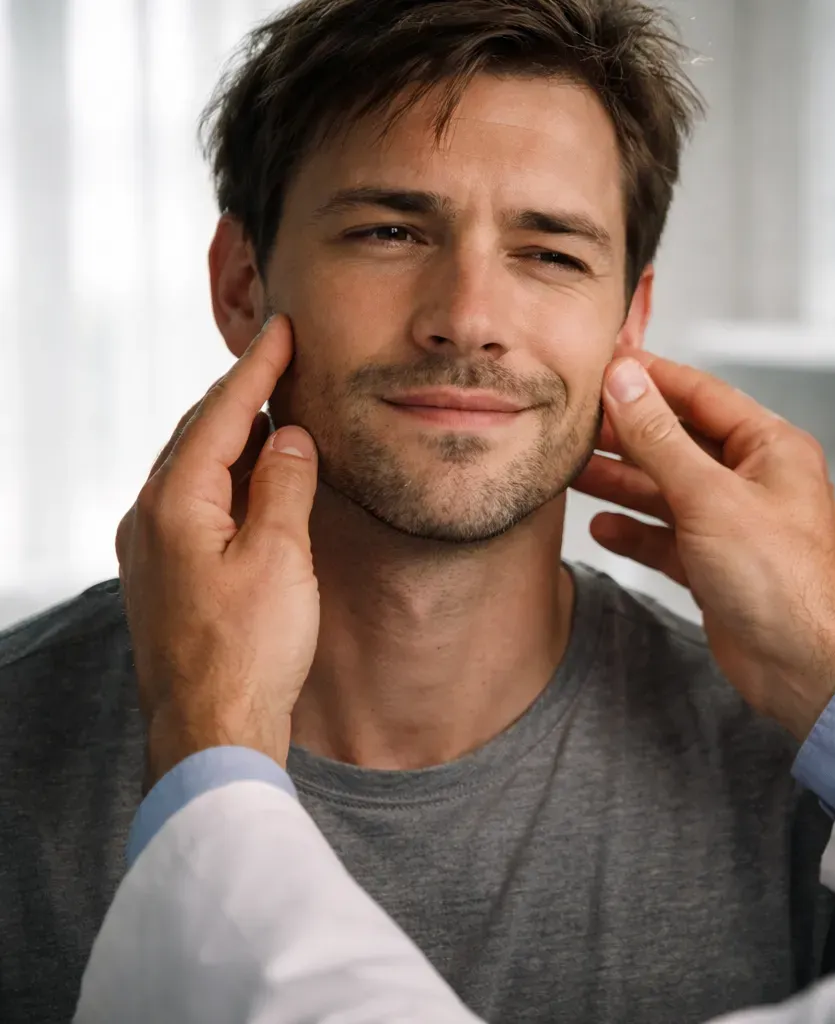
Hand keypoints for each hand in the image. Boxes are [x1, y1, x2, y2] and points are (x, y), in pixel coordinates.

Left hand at [116, 315, 319, 788]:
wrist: (212, 731)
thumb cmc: (249, 652)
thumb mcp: (281, 558)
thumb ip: (284, 487)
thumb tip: (288, 435)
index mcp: (175, 503)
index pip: (219, 414)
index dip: (256, 369)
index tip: (282, 330)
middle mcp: (151, 519)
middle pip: (198, 435)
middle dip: (240, 394)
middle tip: (279, 357)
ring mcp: (152, 551)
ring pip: (194, 470)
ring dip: (235, 437)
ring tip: (274, 410)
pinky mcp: (166, 580)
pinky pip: (196, 505)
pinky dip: (229, 478)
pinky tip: (256, 483)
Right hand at [573, 352, 834, 740]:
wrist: (805, 667)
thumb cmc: (779, 579)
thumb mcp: (709, 496)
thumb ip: (661, 438)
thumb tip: (626, 382)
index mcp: (771, 448)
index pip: (702, 394)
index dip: (651, 378)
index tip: (602, 365)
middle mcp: (756, 481)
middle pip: (680, 442)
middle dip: (628, 434)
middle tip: (574, 422)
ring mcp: (736, 525)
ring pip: (669, 491)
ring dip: (624, 483)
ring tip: (571, 471)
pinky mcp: (718, 567)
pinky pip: (669, 537)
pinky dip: (636, 532)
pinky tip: (600, 527)